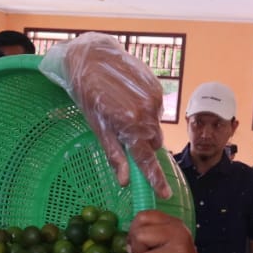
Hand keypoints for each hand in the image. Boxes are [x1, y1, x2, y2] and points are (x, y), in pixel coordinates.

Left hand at [41, 33, 171, 199]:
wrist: (92, 57)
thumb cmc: (88, 95)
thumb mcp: (97, 127)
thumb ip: (114, 154)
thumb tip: (124, 181)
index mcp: (130, 126)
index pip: (146, 159)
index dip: (155, 178)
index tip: (164, 194)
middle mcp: (148, 113)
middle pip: (153, 142)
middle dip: (142, 143)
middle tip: (123, 131)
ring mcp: (155, 99)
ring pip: (155, 125)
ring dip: (143, 124)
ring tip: (122, 108)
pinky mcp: (158, 87)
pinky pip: (156, 108)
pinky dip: (145, 109)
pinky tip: (128, 97)